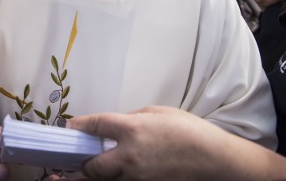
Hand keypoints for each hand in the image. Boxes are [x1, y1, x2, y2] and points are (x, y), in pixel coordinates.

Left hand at [67, 106, 229, 180]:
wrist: (214, 158)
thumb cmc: (188, 131)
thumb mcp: (156, 112)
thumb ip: (130, 119)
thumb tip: (113, 126)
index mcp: (131, 130)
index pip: (95, 125)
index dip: (79, 125)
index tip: (71, 127)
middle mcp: (129, 157)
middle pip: (91, 165)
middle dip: (83, 162)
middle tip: (80, 156)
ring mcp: (137, 178)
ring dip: (94, 177)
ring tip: (82, 172)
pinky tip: (109, 176)